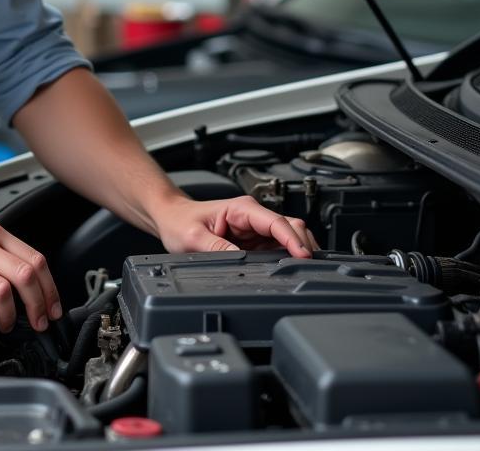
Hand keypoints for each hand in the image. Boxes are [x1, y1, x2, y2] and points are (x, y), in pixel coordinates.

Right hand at [0, 220, 62, 333]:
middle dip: (38, 305)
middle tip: (39, 322)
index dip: (50, 288)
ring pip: (3, 292)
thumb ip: (0, 255)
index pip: (34, 259)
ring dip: (11, 316)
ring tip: (6, 325)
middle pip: (25, 275)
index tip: (53, 308)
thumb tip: (33, 284)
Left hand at [153, 194, 318, 257]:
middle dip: (303, 245)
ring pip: (288, 237)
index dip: (293, 239)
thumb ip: (217, 248)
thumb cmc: (180, 221)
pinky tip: (289, 269)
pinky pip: (278, 248)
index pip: (276, 222)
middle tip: (309, 267)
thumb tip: (242, 261)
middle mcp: (252, 216)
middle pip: (290, 227)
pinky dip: (288, 257)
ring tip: (302, 270)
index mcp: (241, 209)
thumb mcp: (194, 238)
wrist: (171, 218)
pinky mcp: (254, 241)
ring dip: (297, 251)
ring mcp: (255, 229)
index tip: (303, 255)